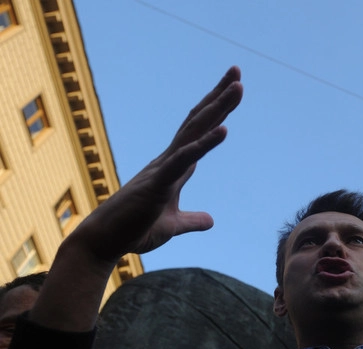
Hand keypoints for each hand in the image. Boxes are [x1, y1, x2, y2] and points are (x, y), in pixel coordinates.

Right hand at [73, 66, 243, 262]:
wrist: (105, 242)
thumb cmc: (134, 229)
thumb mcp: (173, 226)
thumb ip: (192, 221)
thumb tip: (210, 221)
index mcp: (173, 166)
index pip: (199, 132)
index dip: (216, 111)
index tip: (232, 89)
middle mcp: (168, 160)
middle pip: (198, 122)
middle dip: (219, 98)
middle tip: (237, 72)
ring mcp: (162, 169)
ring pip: (194, 132)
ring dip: (217, 110)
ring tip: (237, 88)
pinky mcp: (157, 184)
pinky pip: (183, 159)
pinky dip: (204, 144)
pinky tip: (223, 130)